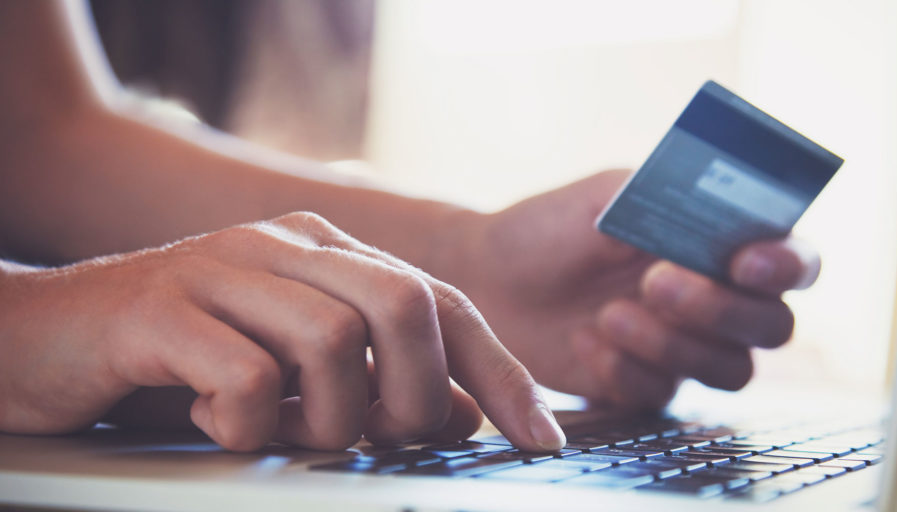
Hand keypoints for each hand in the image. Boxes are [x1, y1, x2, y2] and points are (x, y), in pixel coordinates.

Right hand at [0, 212, 564, 451]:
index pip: (442, 301)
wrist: (40, 337)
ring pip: (332, 343)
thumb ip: (377, 382)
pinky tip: (210, 422)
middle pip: (404, 304)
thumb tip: (463, 413)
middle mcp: (283, 245)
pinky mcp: (160, 308)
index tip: (542, 438)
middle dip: (416, 394)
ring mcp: (220, 268)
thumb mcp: (293, 374)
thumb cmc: (179, 359)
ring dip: (325, 419)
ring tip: (282, 432)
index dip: (501, 373)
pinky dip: (244, 425)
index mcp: (326, 252)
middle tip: (383, 438)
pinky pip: (245, 377)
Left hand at [445, 171, 819, 407]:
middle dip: (720, 308)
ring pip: (731, 370)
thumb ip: (667, 198)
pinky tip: (585, 339)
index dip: (788, 265)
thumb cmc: (554, 226)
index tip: (745, 261)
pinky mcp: (647, 387)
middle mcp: (718, 301)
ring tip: (609, 314)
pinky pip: (664, 396)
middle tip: (655, 282)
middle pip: (773, 326)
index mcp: (722, 245)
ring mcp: (686, 349)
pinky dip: (625, 370)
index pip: (794, 261)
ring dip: (674, 344)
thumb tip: (718, 204)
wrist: (491, 276)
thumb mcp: (609, 195)